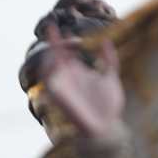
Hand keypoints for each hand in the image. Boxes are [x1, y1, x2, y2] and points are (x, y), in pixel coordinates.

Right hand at [43, 23, 124, 140]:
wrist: (107, 126)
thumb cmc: (108, 104)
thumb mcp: (111, 76)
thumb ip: (109, 59)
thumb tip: (105, 41)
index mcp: (79, 71)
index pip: (66, 51)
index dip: (63, 39)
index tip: (71, 31)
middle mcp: (68, 77)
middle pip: (54, 54)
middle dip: (54, 42)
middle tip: (60, 31)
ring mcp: (63, 85)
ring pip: (47, 66)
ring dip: (48, 54)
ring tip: (54, 42)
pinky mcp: (59, 96)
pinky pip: (48, 82)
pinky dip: (47, 70)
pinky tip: (53, 60)